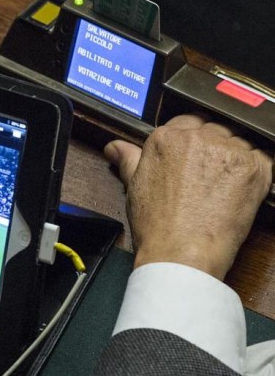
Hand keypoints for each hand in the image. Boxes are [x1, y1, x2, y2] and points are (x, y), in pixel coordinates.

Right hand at [104, 114, 272, 279]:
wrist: (181, 253)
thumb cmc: (157, 226)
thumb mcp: (135, 188)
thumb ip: (128, 159)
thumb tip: (115, 147)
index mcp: (167, 138)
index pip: (186, 123)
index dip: (188, 142)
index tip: (190, 158)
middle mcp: (197, 138)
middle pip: (214, 129)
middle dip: (211, 148)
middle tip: (205, 176)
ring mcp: (227, 150)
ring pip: (238, 141)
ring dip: (233, 158)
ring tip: (221, 187)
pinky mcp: (253, 167)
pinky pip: (263, 157)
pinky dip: (254, 171)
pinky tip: (238, 190)